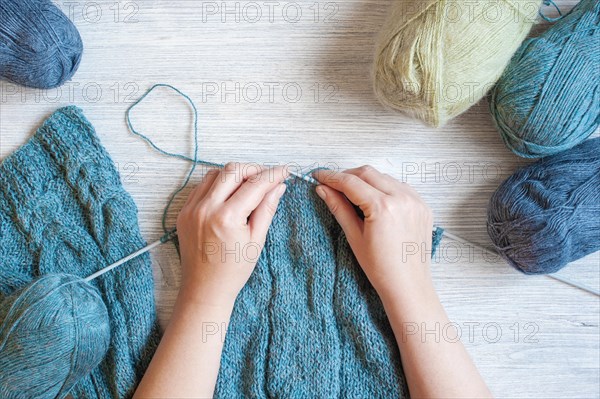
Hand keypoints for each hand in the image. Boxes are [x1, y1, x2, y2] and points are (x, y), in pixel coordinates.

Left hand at [176, 163, 288, 306]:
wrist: (204, 289)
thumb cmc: (233, 270)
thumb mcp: (256, 240)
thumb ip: (267, 208)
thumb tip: (278, 186)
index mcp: (227, 217)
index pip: (255, 184)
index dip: (273, 174)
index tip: (284, 170)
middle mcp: (206, 208)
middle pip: (233, 170)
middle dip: (254, 169)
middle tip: (268, 176)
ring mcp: (191, 209)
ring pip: (215, 174)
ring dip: (234, 174)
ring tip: (249, 184)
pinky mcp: (184, 212)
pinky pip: (201, 186)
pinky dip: (218, 184)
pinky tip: (230, 193)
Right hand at [314, 166, 433, 302]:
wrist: (408, 285)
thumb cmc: (381, 268)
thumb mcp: (354, 237)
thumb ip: (338, 208)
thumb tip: (323, 189)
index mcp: (383, 207)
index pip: (350, 182)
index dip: (331, 177)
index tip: (319, 176)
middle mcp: (402, 199)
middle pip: (367, 173)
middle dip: (347, 175)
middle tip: (332, 184)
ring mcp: (415, 201)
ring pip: (384, 177)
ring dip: (366, 180)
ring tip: (352, 194)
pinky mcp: (423, 205)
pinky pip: (400, 186)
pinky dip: (384, 187)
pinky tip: (374, 199)